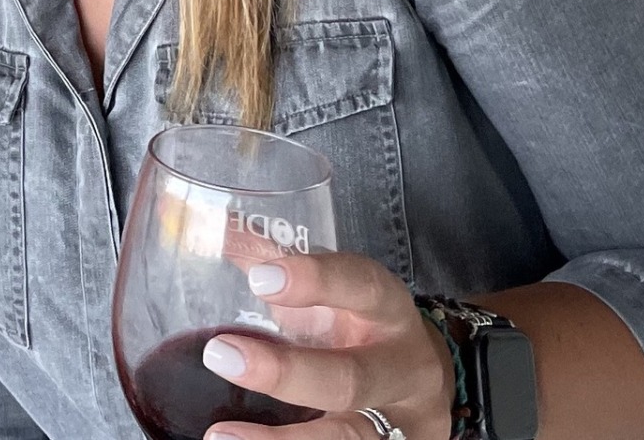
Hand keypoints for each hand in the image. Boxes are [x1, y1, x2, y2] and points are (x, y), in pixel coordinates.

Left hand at [198, 251, 454, 439]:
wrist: (427, 380)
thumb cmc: (362, 325)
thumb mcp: (335, 290)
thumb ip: (276, 259)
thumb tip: (215, 224)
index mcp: (386, 309)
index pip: (360, 286)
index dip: (316, 280)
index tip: (260, 278)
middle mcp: (399, 369)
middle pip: (351, 378)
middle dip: (287, 374)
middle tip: (221, 355)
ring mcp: (398, 425)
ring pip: (346, 439)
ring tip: (219, 435)